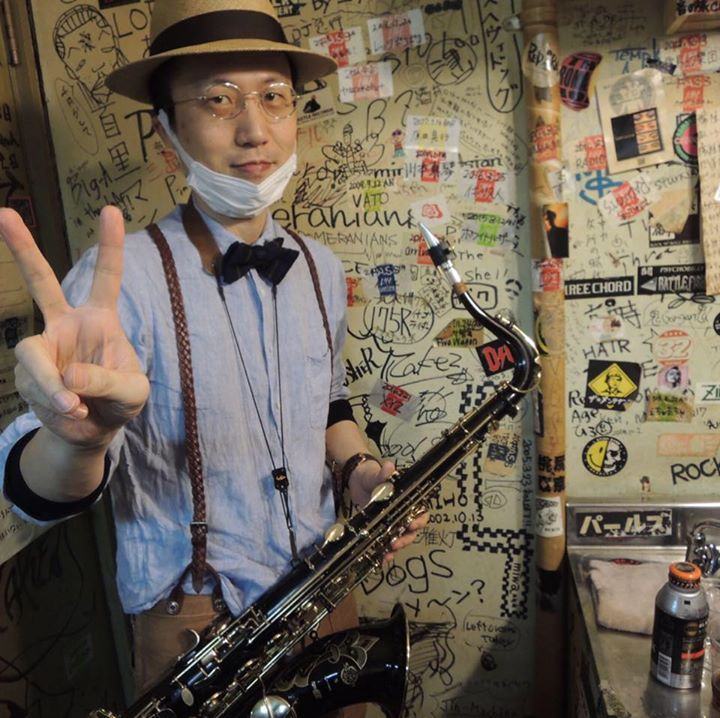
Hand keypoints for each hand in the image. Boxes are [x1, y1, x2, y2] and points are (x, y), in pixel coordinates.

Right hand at [0, 206, 148, 448]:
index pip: (106, 278)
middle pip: (41, 282)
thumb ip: (107, 383)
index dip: (110, 246)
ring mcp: (44, 347)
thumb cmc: (121, 402)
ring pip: (31, 354)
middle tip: (4, 214)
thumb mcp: (131, 394)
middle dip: (23, 249)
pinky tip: (70, 412)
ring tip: (73, 406)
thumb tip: (68, 378)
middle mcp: (67, 325)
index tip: (111, 210)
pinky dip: (50, 402)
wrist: (95, 430)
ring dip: (49, 384)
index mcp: (100, 319)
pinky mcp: (28, 373)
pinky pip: (32, 384)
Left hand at [348, 458, 428, 561]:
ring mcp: (391, 522)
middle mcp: (402, 512)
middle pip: (412, 530)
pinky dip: (385, 551)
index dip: (419, 520)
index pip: (420, 512)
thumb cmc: (371, 474)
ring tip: (388, 553)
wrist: (356, 479)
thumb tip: (389, 466)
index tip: (411, 524)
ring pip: (400, 538)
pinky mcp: (380, 528)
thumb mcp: (376, 473)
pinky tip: (381, 558)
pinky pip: (386, 542)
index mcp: (407, 499)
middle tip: (396, 542)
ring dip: (396, 548)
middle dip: (406, 538)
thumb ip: (383, 473)